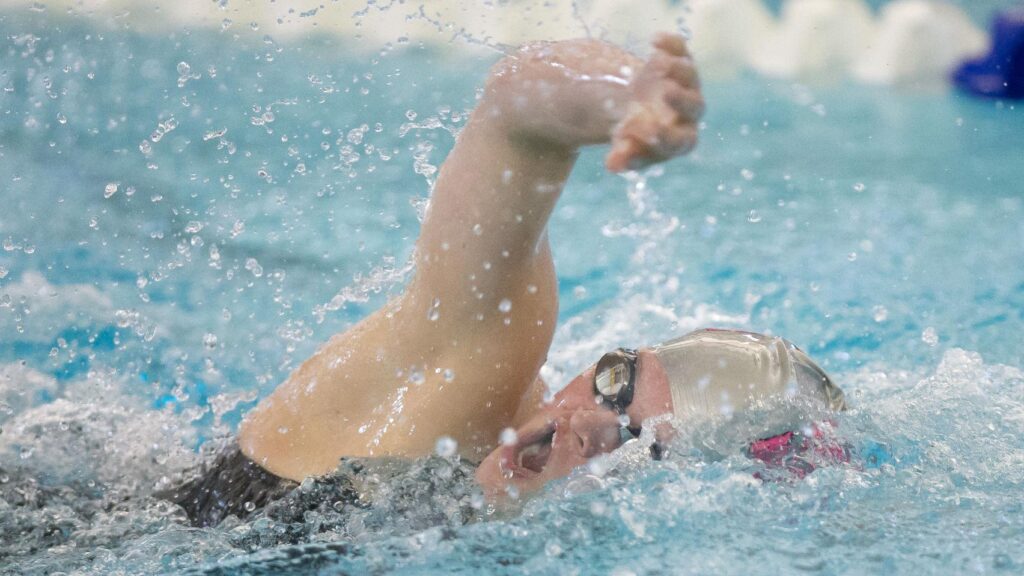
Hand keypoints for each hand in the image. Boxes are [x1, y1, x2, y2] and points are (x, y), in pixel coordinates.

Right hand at [606, 33, 704, 171]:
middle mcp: (690, 112)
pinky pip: (681, 50)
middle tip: (667, 92)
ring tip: (658, 63)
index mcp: (680, 139)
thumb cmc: (635, 133)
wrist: (640, 107)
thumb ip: (623, 154)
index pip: (678, 140)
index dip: (665, 136)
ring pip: (690, 75)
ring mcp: (687, 84)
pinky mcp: (680, 61)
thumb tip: (613, 166)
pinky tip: (655, 40)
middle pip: (695, 107)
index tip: (649, 130)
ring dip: (677, 68)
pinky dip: (671, 44)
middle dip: (681, 99)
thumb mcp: (626, 144)